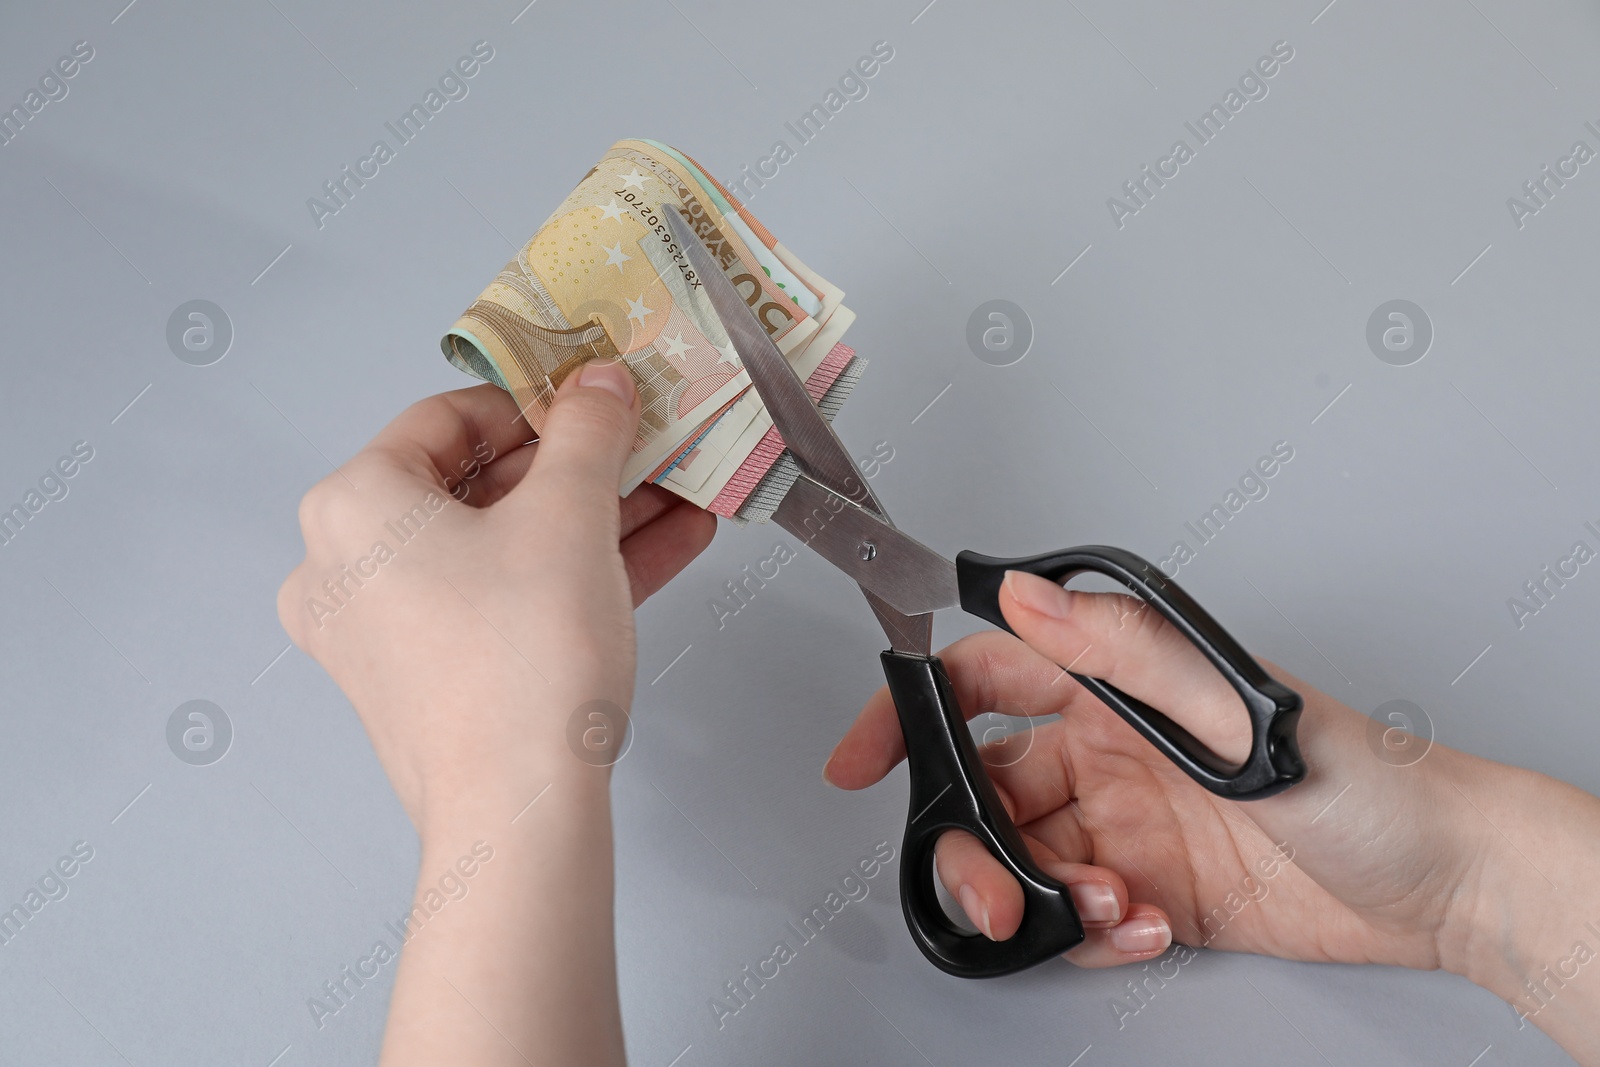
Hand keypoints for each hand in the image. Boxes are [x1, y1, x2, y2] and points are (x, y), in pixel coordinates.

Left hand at [277, 365, 714, 1066]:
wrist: (521, 814)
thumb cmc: (525, 654)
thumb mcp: (571, 515)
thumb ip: (589, 432)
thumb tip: (600, 383)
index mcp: (353, 506)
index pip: (450, 417)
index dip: (538, 401)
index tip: (601, 401)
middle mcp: (346, 566)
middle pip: (480, 487)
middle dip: (579, 469)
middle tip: (648, 449)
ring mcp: (382, 632)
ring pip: (500, 550)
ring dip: (591, 521)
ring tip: (676, 497)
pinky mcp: (425, 683)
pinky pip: (501, 603)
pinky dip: (570, 576)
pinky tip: (661, 551)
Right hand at [825, 571, 1599, 1059]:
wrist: (1440, 878)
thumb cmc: (1363, 776)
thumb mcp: (1234, 706)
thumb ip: (1120, 653)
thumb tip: (1022, 596)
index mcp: (1118, 689)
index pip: (984, 681)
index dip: (912, 712)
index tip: (863, 757)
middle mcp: (1111, 753)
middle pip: (987, 790)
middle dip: (969, 844)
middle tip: (994, 888)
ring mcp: (1130, 825)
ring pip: (1026, 861)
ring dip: (1038, 896)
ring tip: (1099, 907)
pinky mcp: (1154, 891)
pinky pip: (1080, 916)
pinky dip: (1092, 933)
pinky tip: (1139, 927)